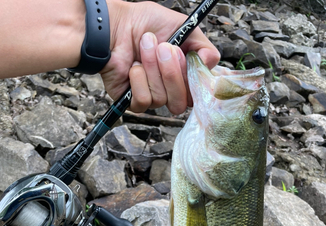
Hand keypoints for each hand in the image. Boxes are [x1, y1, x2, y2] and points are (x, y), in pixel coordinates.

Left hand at [101, 0, 219, 113]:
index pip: (198, 93)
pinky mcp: (133, 102)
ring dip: (152, 68)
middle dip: (172, 72)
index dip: (194, 80)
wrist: (115, 25)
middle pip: (182, 102)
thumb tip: (210, 65)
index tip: (188, 59)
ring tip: (143, 48)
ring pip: (162, 99)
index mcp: (184, 76)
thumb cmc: (145, 24)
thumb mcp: (183, 27)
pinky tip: (132, 65)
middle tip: (163, 49)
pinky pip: (144, 100)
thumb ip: (204, 47)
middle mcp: (170, 90)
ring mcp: (153, 97)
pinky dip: (138, 79)